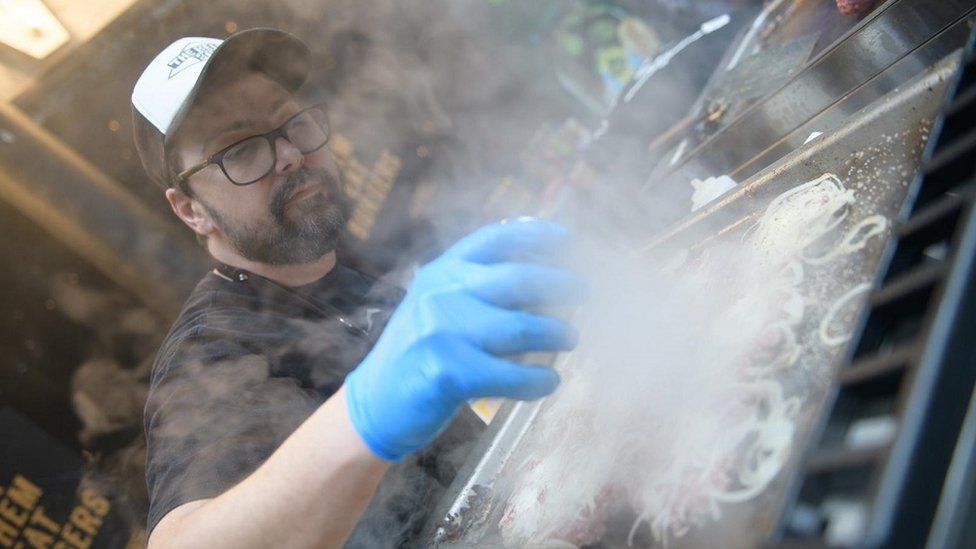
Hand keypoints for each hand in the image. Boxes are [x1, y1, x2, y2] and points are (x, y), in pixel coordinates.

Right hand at [344, 219, 586, 460]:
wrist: (375, 402)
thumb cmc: (416, 352)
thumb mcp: (435, 303)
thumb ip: (474, 286)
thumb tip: (542, 276)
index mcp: (441, 272)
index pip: (494, 240)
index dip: (536, 235)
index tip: (568, 239)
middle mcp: (442, 294)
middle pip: (519, 280)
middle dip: (561, 285)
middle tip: (585, 292)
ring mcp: (444, 331)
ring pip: (523, 327)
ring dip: (557, 333)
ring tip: (570, 338)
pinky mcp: (449, 372)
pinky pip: (513, 374)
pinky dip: (539, 380)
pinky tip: (550, 381)